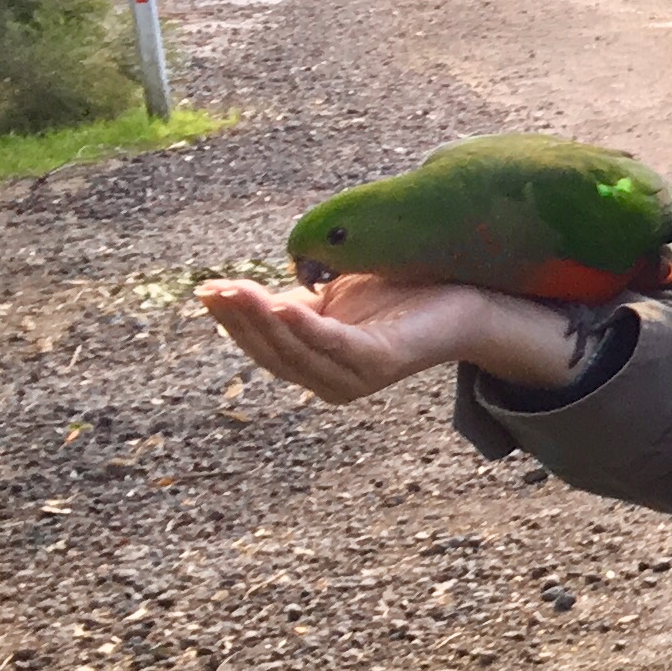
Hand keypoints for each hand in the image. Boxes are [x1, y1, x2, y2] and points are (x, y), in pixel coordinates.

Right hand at [198, 273, 580, 405]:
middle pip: (272, 351)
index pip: (263, 345)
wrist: (465, 297)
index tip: (205, 291)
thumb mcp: (333, 294)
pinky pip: (332, 345)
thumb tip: (236, 293)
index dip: (233, 320)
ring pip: (295, 350)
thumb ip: (292, 300)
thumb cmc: (399, 294)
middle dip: (239, 320)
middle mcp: (331, 380)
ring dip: (261, 321)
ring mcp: (355, 376)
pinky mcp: (378, 363)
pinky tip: (280, 306)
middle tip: (213, 290)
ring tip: (235, 293)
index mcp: (316, 364)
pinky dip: (303, 328)